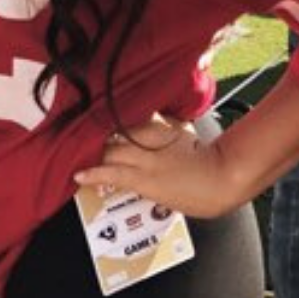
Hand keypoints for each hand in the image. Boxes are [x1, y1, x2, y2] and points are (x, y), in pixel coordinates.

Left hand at [76, 116, 250, 219]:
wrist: (224, 179)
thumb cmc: (210, 158)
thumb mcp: (184, 132)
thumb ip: (165, 124)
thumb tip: (152, 119)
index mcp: (160, 124)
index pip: (125, 117)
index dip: (104, 120)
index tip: (88, 118)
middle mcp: (150, 138)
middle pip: (113, 134)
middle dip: (93, 137)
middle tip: (74, 137)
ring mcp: (146, 160)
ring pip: (110, 151)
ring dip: (92, 154)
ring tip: (74, 155)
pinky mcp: (145, 180)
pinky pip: (113, 175)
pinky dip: (94, 173)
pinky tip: (79, 175)